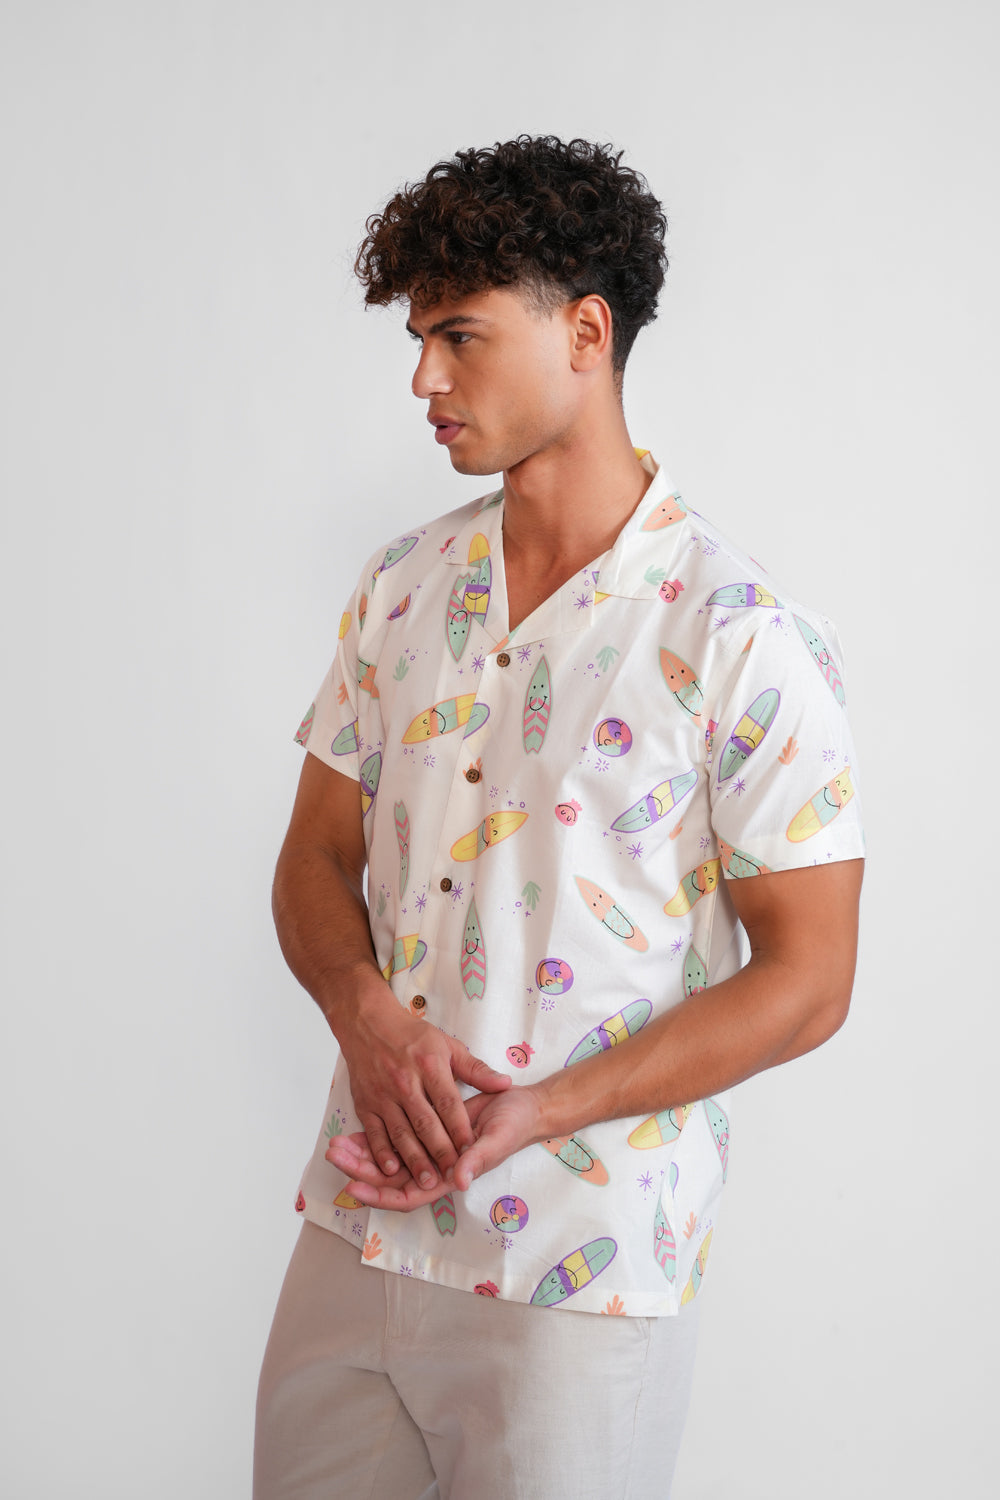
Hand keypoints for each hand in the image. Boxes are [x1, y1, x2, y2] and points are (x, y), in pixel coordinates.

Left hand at [325, 1085, 543, 1211]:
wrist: (521, 1106)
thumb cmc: (514, 1124)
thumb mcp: (498, 1139)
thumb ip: (479, 1159)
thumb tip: (460, 1180)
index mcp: (450, 1177)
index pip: (407, 1197)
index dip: (380, 1195)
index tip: (353, 1188)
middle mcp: (434, 1170)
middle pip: (388, 1180)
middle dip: (359, 1170)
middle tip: (334, 1156)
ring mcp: (428, 1153)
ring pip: (387, 1162)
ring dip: (361, 1155)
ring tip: (334, 1145)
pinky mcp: (426, 1133)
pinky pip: (395, 1140)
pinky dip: (374, 1138)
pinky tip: (353, 1131)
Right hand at [337, 993, 510, 1192]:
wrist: (368, 1024)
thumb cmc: (412, 1035)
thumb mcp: (448, 1045)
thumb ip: (476, 1069)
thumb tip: (504, 1084)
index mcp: (430, 1065)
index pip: (449, 1103)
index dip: (460, 1128)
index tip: (471, 1150)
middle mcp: (406, 1082)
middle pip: (425, 1122)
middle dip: (440, 1151)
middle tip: (452, 1174)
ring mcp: (383, 1094)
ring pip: (401, 1132)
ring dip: (414, 1159)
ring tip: (427, 1181)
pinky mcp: (365, 1103)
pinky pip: (374, 1132)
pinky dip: (382, 1152)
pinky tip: (393, 1169)